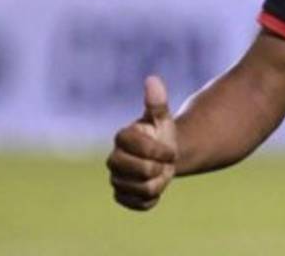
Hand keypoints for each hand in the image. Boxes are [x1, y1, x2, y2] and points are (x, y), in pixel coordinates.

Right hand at [107, 76, 177, 210]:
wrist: (162, 156)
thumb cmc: (161, 134)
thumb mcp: (162, 117)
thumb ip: (157, 102)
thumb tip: (152, 79)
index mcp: (122, 138)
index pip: (142, 149)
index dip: (161, 151)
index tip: (170, 150)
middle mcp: (114, 159)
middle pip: (142, 172)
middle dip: (160, 168)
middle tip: (165, 163)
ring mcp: (116, 179)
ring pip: (143, 189)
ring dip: (159, 182)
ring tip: (159, 173)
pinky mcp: (121, 196)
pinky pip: (141, 204)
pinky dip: (153, 198)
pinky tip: (154, 186)